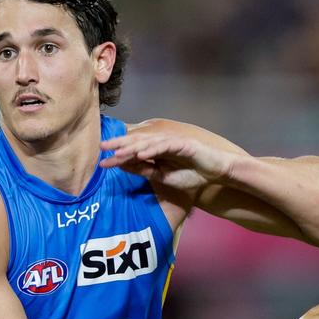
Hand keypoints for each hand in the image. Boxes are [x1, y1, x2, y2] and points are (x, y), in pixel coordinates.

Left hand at [100, 132, 235, 190]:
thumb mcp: (164, 177)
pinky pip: (165, 146)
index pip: (134, 152)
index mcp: (157, 151)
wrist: (217, 173)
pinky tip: (141, 153)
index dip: (119, 156)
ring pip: (149, 143)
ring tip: (118, 151)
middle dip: (120, 144)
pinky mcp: (183, 144)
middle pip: (137, 142)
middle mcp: (162, 143)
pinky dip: (152, 149)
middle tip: (102, 146)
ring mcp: (173, 142)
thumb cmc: (193, 175)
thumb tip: (124, 167)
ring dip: (133, 146)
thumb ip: (146, 171)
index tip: (103, 162)